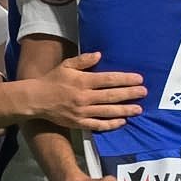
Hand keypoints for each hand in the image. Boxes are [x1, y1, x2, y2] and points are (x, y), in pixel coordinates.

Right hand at [31, 52, 145, 131]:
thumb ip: (83, 60)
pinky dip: (111, 124)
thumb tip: (99, 54)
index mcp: (82, 81)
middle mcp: (84, 97)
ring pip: (108, 111)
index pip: (109, 79)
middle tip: (144, 92)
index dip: (125, 79)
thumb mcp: (66, 65)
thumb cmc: (53, 80)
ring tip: (139, 109)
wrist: (36, 99)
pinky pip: (98, 125)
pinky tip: (122, 121)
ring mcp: (82, 112)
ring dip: (125, 110)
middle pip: (112, 95)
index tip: (139, 79)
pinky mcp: (79, 123)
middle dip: (130, 94)